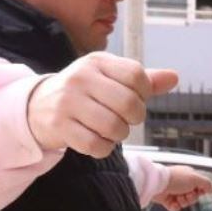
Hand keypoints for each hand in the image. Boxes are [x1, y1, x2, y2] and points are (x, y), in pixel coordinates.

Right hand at [27, 53, 177, 158]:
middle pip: (129, 103)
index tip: (135, 99)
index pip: (136, 75)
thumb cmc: (84, 92)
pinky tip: (96, 140)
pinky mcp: (59, 126)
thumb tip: (174, 78)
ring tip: (109, 129)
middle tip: (124, 119)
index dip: (144, 93)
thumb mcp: (110, 78)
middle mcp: (81, 78)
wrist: (38, 106)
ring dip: (119, 135)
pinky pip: (96, 146)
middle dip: (135, 118)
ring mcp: (68, 102)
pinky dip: (103, 149)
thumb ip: (143, 80)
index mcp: (97, 62)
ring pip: (114, 127)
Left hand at [156, 166, 211, 210]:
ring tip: (178, 196)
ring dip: (184, 201)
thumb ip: (207, 183)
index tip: (200, 190)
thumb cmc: (175, 178)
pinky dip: (175, 206)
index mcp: (189, 177)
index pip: (201, 187)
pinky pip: (176, 208)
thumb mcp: (196, 178)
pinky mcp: (168, 201)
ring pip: (186, 204)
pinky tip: (173, 201)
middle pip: (194, 197)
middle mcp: (183, 185)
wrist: (158, 184)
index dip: (202, 190)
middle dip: (192, 197)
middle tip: (187, 193)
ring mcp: (175, 193)